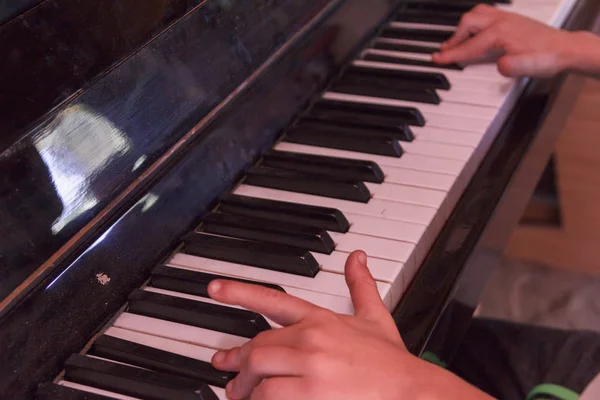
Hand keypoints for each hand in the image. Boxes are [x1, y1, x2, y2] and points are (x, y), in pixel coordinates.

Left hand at [208, 251, 492, 399]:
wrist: (411, 392)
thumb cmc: (390, 362)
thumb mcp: (376, 317)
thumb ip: (361, 285)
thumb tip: (358, 258)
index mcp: (321, 319)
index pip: (273, 300)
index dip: (239, 292)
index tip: (214, 288)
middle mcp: (311, 340)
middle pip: (257, 347)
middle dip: (237, 360)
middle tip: (225, 368)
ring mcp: (310, 369)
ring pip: (258, 376)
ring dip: (245, 387)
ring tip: (239, 394)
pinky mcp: (309, 396)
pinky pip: (269, 398)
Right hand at [432, 4, 577, 76]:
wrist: (565, 49)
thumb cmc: (547, 58)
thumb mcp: (530, 67)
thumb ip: (513, 67)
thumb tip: (500, 66)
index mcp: (501, 32)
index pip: (470, 45)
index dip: (452, 54)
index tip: (436, 59)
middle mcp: (501, 21)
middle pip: (468, 23)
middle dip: (453, 38)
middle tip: (444, 51)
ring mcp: (506, 18)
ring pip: (476, 15)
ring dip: (462, 28)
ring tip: (455, 41)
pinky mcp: (511, 20)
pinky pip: (485, 16)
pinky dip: (473, 24)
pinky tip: (474, 34)